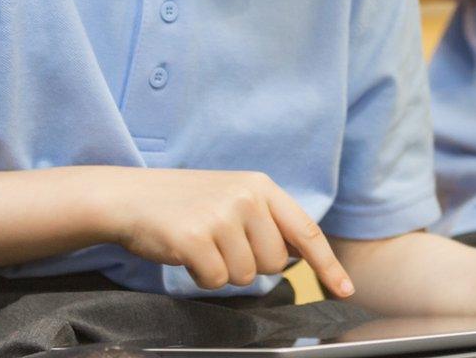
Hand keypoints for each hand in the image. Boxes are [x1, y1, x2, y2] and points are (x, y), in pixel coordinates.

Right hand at [92, 168, 353, 297]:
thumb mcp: (233, 197)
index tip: (345, 289)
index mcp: (261, 186)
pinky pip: (215, 281)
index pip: (305, 231)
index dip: (327, 264)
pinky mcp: (195, 236)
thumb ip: (267, 220)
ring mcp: (221, 215)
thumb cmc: (184, 203)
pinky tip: (186, 254)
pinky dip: (200, 277)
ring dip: (222, 271)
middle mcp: (247, 197)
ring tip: (201, 245)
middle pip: (273, 263)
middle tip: (220, 244)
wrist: (129, 197)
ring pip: (245, 276)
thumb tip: (298, 254)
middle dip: (249, 265)